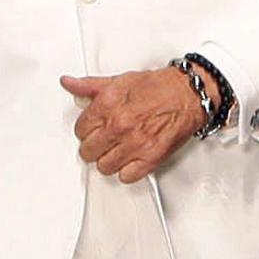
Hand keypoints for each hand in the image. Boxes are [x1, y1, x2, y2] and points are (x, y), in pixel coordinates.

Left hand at [62, 67, 205, 183]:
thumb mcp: (120, 80)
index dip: (87, 130)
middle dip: (95, 146)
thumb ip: (90, 86)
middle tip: (105, 140)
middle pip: (88, 151)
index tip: (94, 129)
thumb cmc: (159, 87)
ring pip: (104, 167)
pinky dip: (128, 171)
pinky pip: (126, 177)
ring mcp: (135, 143)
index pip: (80, 130)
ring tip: (119, 149)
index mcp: (108, 104)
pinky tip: (131, 158)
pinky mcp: (151, 158)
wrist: (189, 94)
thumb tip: (69, 84)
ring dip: (109, 160)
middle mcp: (120, 125)